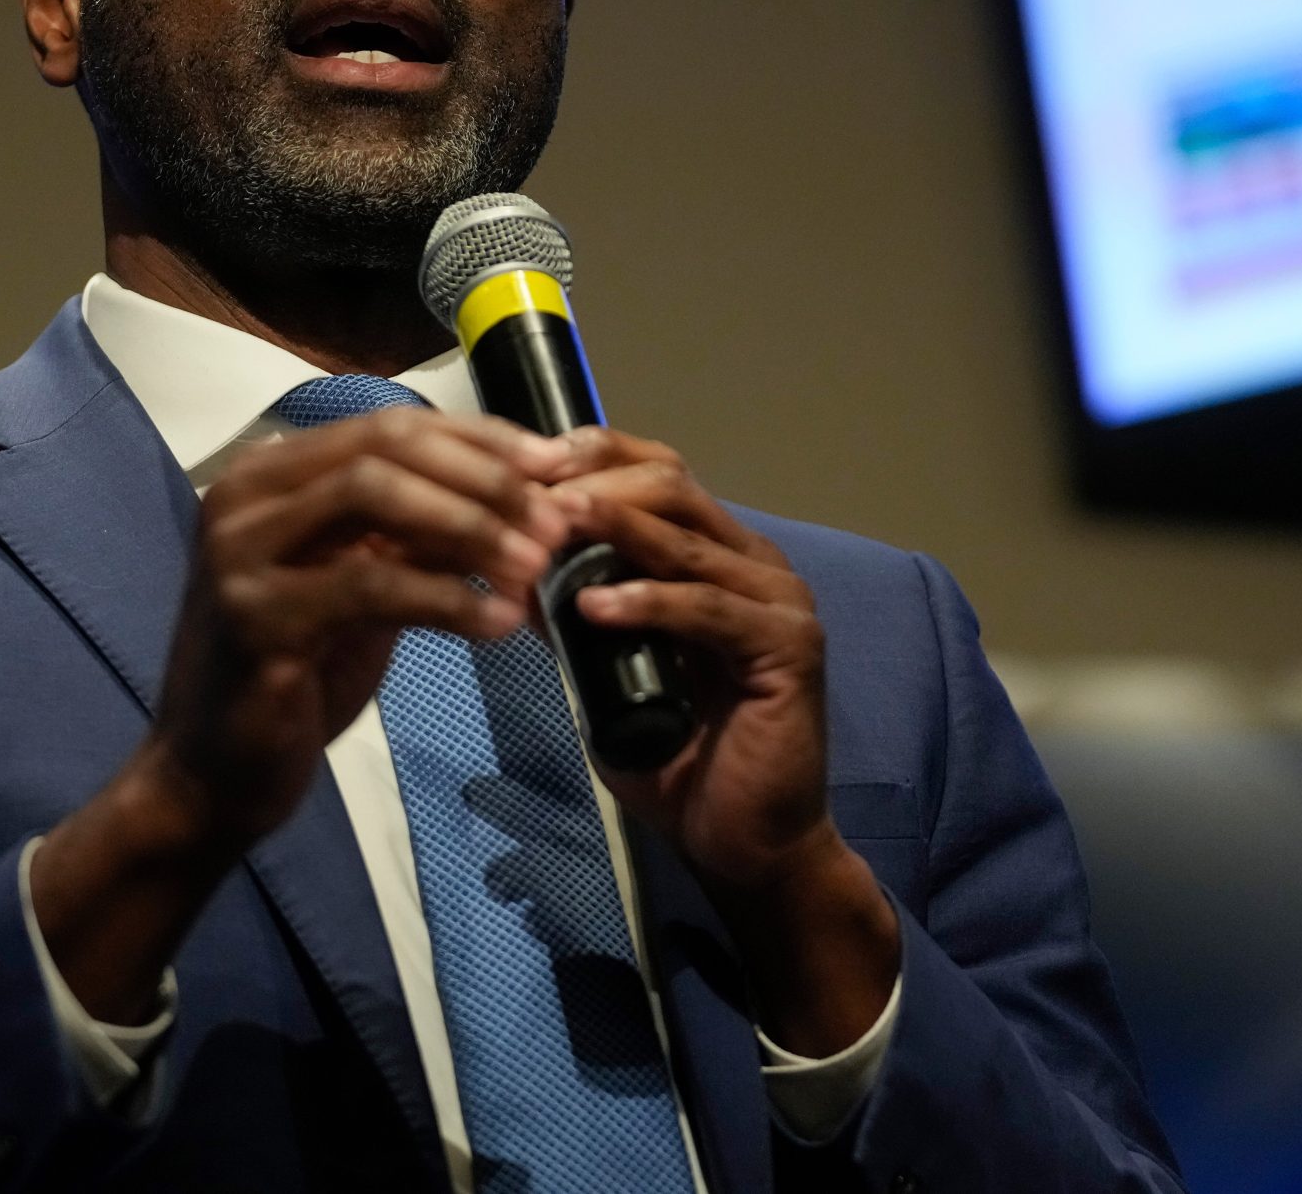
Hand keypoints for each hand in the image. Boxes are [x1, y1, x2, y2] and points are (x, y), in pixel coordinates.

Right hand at [32, 406, 567, 1020]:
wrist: (212, 778)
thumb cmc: (295, 679)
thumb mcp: (362, 587)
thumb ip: (417, 535)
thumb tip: (524, 493)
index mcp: (269, 474)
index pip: (391, 425)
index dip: (482, 440)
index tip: (555, 466)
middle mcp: (244, 495)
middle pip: (387, 447)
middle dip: (485, 479)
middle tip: (555, 523)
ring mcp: (240, 551)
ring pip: (376, 497)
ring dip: (472, 527)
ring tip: (535, 568)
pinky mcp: (256, 614)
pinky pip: (371, 584)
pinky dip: (447, 598)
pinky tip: (499, 624)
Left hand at [545, 426, 899, 1054]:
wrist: (746, 846)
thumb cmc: (683, 763)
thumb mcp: (610, 677)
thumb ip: (578, 623)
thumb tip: (514, 574)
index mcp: (718, 559)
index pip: (657, 473)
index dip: (592, 457)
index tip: (521, 464)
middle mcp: (754, 565)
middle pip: (672, 484)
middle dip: (595, 479)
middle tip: (529, 489)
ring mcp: (777, 602)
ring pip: (689, 535)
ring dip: (613, 524)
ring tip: (551, 521)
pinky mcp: (787, 649)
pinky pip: (708, 609)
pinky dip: (648, 601)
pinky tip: (593, 605)